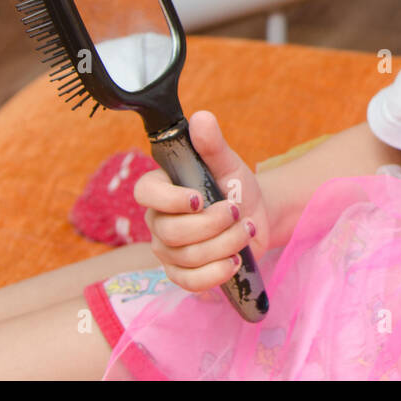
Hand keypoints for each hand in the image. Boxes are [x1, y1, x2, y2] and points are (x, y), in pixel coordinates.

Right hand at [133, 109, 269, 293]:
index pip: (145, 192)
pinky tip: (235, 261)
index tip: (200, 198)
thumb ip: (213, 145)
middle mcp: (158, 221)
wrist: (255, 217)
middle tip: (236, 212)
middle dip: (212, 224)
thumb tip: (201, 118)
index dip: (170, 199)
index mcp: (162, 189)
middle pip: (171, 232)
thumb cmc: (236, 188)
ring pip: (186, 257)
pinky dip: (216, 273)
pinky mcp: (182, 273)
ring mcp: (167, 250)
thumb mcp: (229, 165)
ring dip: (225, 244)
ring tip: (246, 230)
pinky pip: (189, 282)